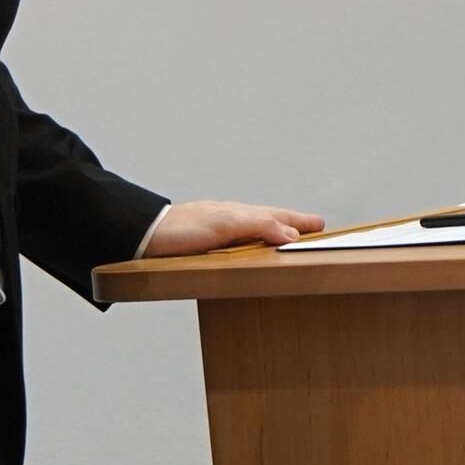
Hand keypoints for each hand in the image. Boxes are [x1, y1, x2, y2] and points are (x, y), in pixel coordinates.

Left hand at [145, 199, 326, 255]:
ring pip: (256, 230)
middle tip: (313, 229)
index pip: (278, 215)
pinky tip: (251, 251)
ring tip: (288, 240)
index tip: (320, 224)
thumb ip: (258, 225)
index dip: (299, 221)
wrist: (144, 237)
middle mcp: (231, 220)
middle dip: (292, 224)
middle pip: (269, 220)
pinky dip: (255, 244)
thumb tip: (291, 233)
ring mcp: (220, 231)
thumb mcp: (224, 225)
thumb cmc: (180, 229)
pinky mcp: (207, 245)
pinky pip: (241, 242)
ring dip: (275, 233)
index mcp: (239, 213)